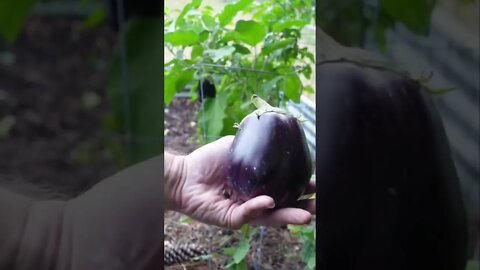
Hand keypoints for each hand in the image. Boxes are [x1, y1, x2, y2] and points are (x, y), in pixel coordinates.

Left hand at [168, 136, 315, 228]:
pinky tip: (269, 202)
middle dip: (302, 207)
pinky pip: (247, 215)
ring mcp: (243, 212)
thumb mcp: (234, 147)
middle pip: (282, 207)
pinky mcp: (231, 219)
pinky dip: (258, 208)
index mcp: (257, 186)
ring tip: (307, 216)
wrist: (183, 174)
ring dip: (289, 216)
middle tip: (319, 204)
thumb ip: (253, 146)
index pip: (282, 189)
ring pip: (269, 217)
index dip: (299, 187)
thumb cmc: (207, 161)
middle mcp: (253, 201)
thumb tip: (275, 136)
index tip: (314, 182)